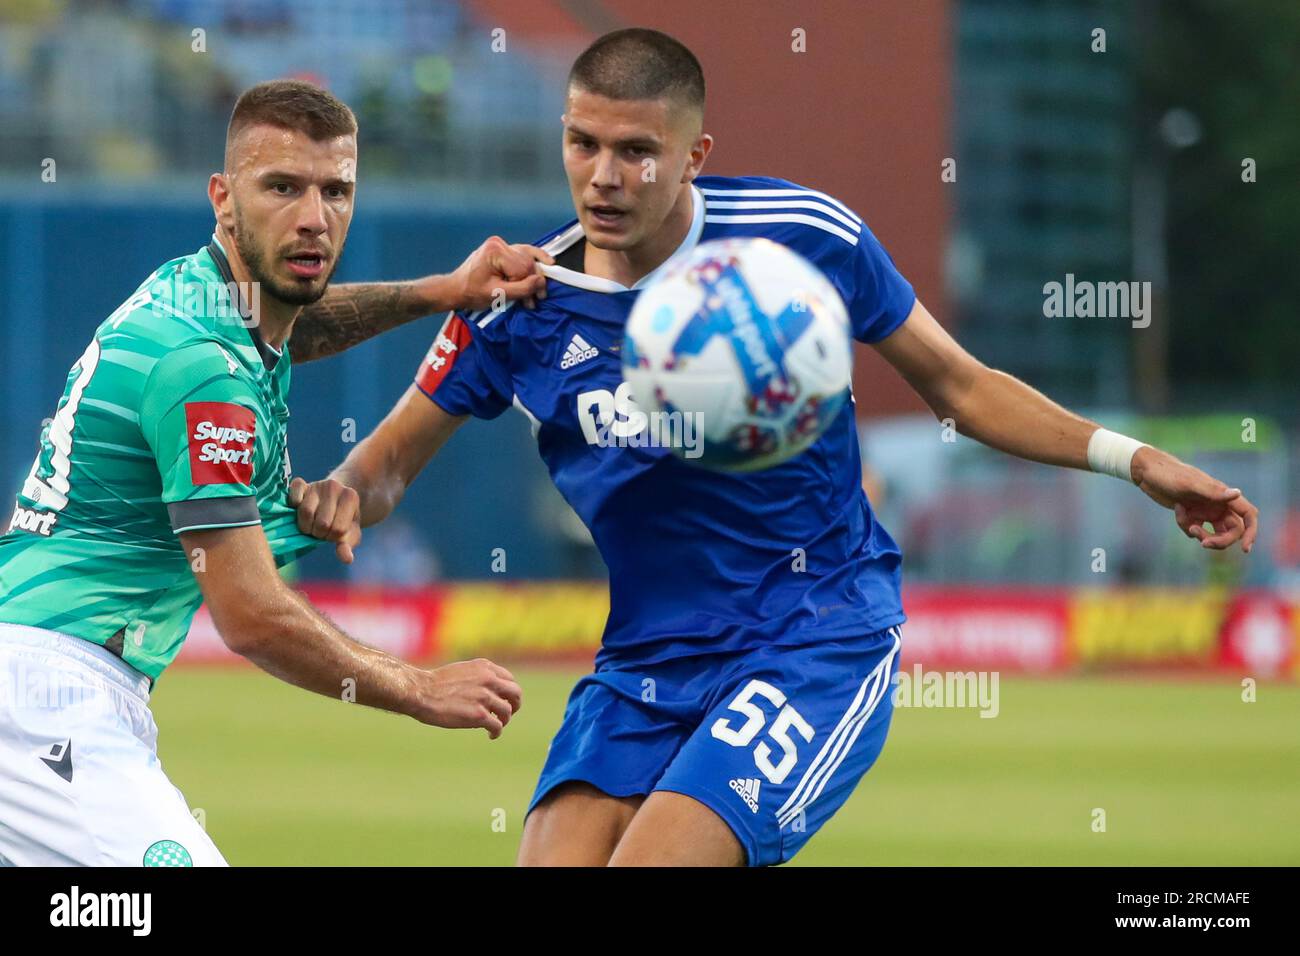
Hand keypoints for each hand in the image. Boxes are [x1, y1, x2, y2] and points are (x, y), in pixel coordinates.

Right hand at [288, 476, 361, 563]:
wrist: (335, 498)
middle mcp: (334, 487)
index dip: (333, 537)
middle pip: (322, 523)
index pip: (338, 529)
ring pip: (305, 512)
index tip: (332, 534)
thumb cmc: (343, 520)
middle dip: (319, 533)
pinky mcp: (301, 484)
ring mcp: (317, 484)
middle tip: (320, 531)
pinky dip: (294, 501)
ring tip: (311, 526)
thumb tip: (347, 559)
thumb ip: (348, 546)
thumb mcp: (350, 534)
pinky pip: (294, 491)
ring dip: (305, 526)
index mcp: (351, 498)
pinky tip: (297, 508)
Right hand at [405, 658, 522, 737]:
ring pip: (507, 711)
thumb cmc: (435, 683)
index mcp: (484, 667)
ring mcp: (484, 697)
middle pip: (516, 693)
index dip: (509, 692)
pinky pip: (497, 725)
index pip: (509, 679)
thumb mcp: (462, 670)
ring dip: (504, 720)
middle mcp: (488, 680)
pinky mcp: (478, 715)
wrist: (420, 692)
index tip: (504, 700)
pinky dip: (497, 732)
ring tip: (496, 726)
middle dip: (515, 705)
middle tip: (508, 714)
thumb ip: (478, 677)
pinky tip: (491, 735)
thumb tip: (488, 691)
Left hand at [443, 235, 554, 311]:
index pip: (522, 269)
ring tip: (539, 290)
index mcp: (495, 251)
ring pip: (528, 258)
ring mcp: (500, 245)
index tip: (530, 302)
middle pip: (527, 263)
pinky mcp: (503, 249)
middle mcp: (498, 243)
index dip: (528, 286)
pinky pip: (523, 252)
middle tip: (536, 300)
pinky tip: (547, 262)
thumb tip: (541, 282)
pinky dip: (534, 259)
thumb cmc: (472, 293)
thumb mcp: (497, 295)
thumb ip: (521, 288)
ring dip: (534, 274)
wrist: (456, 289)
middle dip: (532, 282)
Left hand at [1130, 446, 1258, 551]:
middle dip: (1220, 540)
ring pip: (1214, 534)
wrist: (1148, 472)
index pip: (1248, 515)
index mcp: (1223, 495)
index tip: (1245, 549)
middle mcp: (1218, 504)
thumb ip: (1213, 492)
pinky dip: (1186, 526)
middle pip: (1232, 531)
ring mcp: (1205, 510)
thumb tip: (1238, 493)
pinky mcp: (1192, 514)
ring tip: (1189, 527)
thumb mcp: (1188, 484)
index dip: (1251, 532)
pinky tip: (1178, 510)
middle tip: (1204, 543)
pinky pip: (1195, 530)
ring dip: (1203, 536)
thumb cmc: (1169, 474)